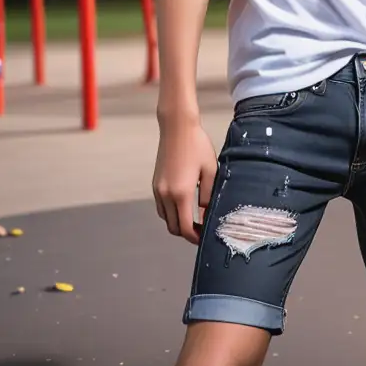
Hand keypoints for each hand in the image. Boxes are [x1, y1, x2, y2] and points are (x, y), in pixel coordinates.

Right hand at [152, 117, 217, 243]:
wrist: (177, 128)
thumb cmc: (197, 146)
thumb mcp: (210, 170)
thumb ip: (208, 196)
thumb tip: (207, 215)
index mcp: (181, 193)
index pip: (185, 228)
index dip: (195, 238)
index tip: (205, 238)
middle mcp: (166, 195)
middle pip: (173, 227)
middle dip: (186, 233)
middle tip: (201, 229)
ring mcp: (158, 190)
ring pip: (165, 218)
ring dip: (177, 222)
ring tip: (194, 218)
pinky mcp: (155, 184)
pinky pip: (161, 207)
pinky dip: (170, 212)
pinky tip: (183, 205)